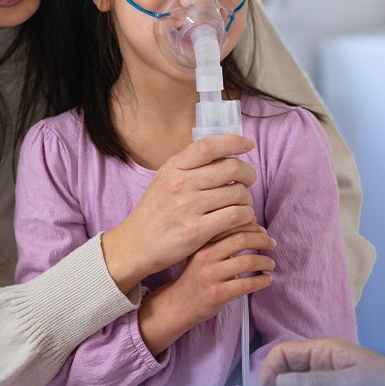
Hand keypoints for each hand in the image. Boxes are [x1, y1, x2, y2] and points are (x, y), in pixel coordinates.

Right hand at [102, 134, 259, 291]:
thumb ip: (190, 165)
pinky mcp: (196, 231)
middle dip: (248, 173)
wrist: (136, 244)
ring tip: (243, 203)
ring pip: (238, 193)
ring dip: (247, 198)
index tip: (248, 144)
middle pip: (231, 168)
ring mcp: (188, 207)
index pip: (208, 145)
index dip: (233, 141)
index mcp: (174, 167)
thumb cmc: (156, 210)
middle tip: (248, 180)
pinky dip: (246, 215)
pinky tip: (242, 218)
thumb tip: (224, 150)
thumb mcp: (165, 178)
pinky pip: (235, 216)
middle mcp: (181, 183)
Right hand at [138, 226, 275, 355]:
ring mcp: (211, 275)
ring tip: (270, 264)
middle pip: (241, 239)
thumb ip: (222, 239)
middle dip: (262, 240)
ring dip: (265, 261)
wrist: (178, 304)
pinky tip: (266, 280)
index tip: (263, 231)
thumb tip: (255, 225)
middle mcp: (205, 256)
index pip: (232, 224)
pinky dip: (262, 281)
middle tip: (272, 244)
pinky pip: (247, 284)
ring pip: (247, 261)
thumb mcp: (202, 251)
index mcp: (203, 241)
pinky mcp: (218, 294)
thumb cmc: (196, 275)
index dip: (252, 225)